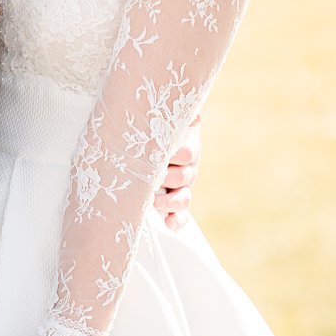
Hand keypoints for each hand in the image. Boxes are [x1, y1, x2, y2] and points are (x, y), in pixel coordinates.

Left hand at [154, 115, 200, 231]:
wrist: (146, 139)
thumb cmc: (148, 125)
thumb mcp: (159, 117)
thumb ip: (166, 113)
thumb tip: (186, 110)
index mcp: (187, 144)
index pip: (187, 152)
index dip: (176, 155)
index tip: (162, 155)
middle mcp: (189, 166)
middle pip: (184, 176)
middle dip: (167, 179)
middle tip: (150, 178)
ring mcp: (184, 186)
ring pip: (184, 198)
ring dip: (169, 202)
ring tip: (153, 203)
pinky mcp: (177, 203)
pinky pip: (181, 217)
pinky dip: (176, 222)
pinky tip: (169, 224)